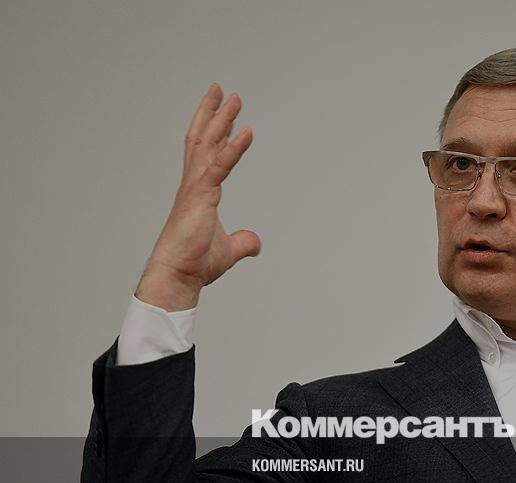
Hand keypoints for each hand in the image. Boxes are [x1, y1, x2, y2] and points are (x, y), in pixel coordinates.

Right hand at [135, 83, 259, 310]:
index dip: (215, 130)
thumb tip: (256, 244)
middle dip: (214, 113)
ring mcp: (195, 187)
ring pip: (208, 144)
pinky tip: (247, 130)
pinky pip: (221, 165)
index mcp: (197, 191)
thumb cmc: (195, 264)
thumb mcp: (228, 249)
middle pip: (203, 139)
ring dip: (222, 119)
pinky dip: (234, 147)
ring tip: (235, 97)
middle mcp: (193, 183)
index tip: (225, 112)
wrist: (177, 276)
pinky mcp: (201, 195)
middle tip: (224, 91)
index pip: (205, 152)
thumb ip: (242, 242)